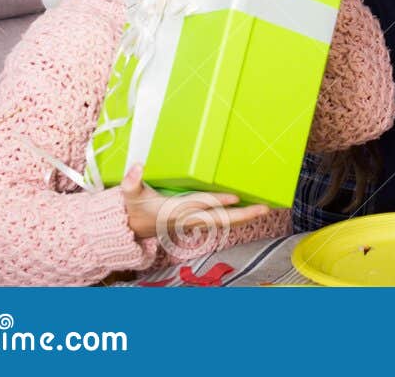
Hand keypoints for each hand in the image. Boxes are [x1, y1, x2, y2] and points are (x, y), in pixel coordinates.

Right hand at [119, 163, 270, 244]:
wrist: (135, 227)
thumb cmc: (136, 208)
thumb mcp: (130, 195)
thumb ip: (132, 182)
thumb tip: (137, 167)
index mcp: (174, 211)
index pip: (199, 205)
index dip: (216, 201)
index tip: (235, 197)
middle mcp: (188, 219)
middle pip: (219, 219)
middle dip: (242, 215)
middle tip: (263, 209)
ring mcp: (195, 223)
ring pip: (224, 222)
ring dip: (244, 217)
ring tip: (264, 209)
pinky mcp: (199, 222)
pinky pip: (221, 221)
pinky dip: (238, 218)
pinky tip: (251, 211)